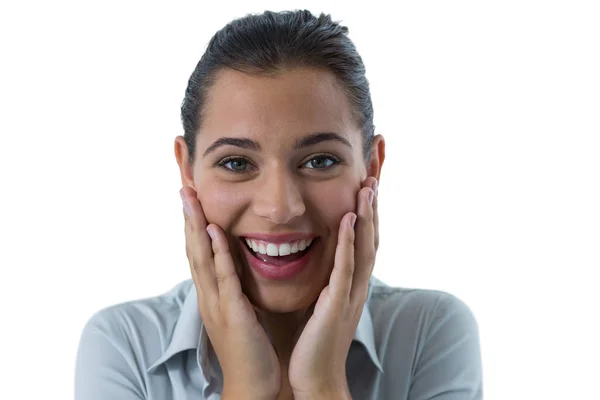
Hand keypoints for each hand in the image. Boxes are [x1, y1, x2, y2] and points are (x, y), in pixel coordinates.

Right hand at [180, 186, 279, 399]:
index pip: (199, 255)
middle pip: (192, 251)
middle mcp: (208, 297)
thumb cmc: (252, 350)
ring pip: (201, 259)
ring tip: (190, 199)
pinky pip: (223, 278)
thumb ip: (238, 291)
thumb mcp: (241, 314)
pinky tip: (213, 232)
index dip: (194, 227)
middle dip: (188, 219)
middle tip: (183, 189)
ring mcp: (217, 304)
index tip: (193, 201)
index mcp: (212, 297)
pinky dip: (217, 254)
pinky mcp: (232, 313)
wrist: (253, 385)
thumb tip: (241, 270)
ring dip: (195, 227)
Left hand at [288, 177, 378, 398]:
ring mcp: (350, 294)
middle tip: (378, 168)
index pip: (366, 235)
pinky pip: (345, 270)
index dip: (370, 205)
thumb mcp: (325, 300)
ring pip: (365, 247)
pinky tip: (349, 221)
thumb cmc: (316, 340)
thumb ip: (329, 276)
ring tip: (368, 185)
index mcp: (353, 281)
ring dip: (368, 216)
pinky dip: (349, 244)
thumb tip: (325, 254)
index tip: (371, 174)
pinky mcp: (336, 305)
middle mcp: (358, 283)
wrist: (316, 378)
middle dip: (376, 201)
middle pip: (373, 234)